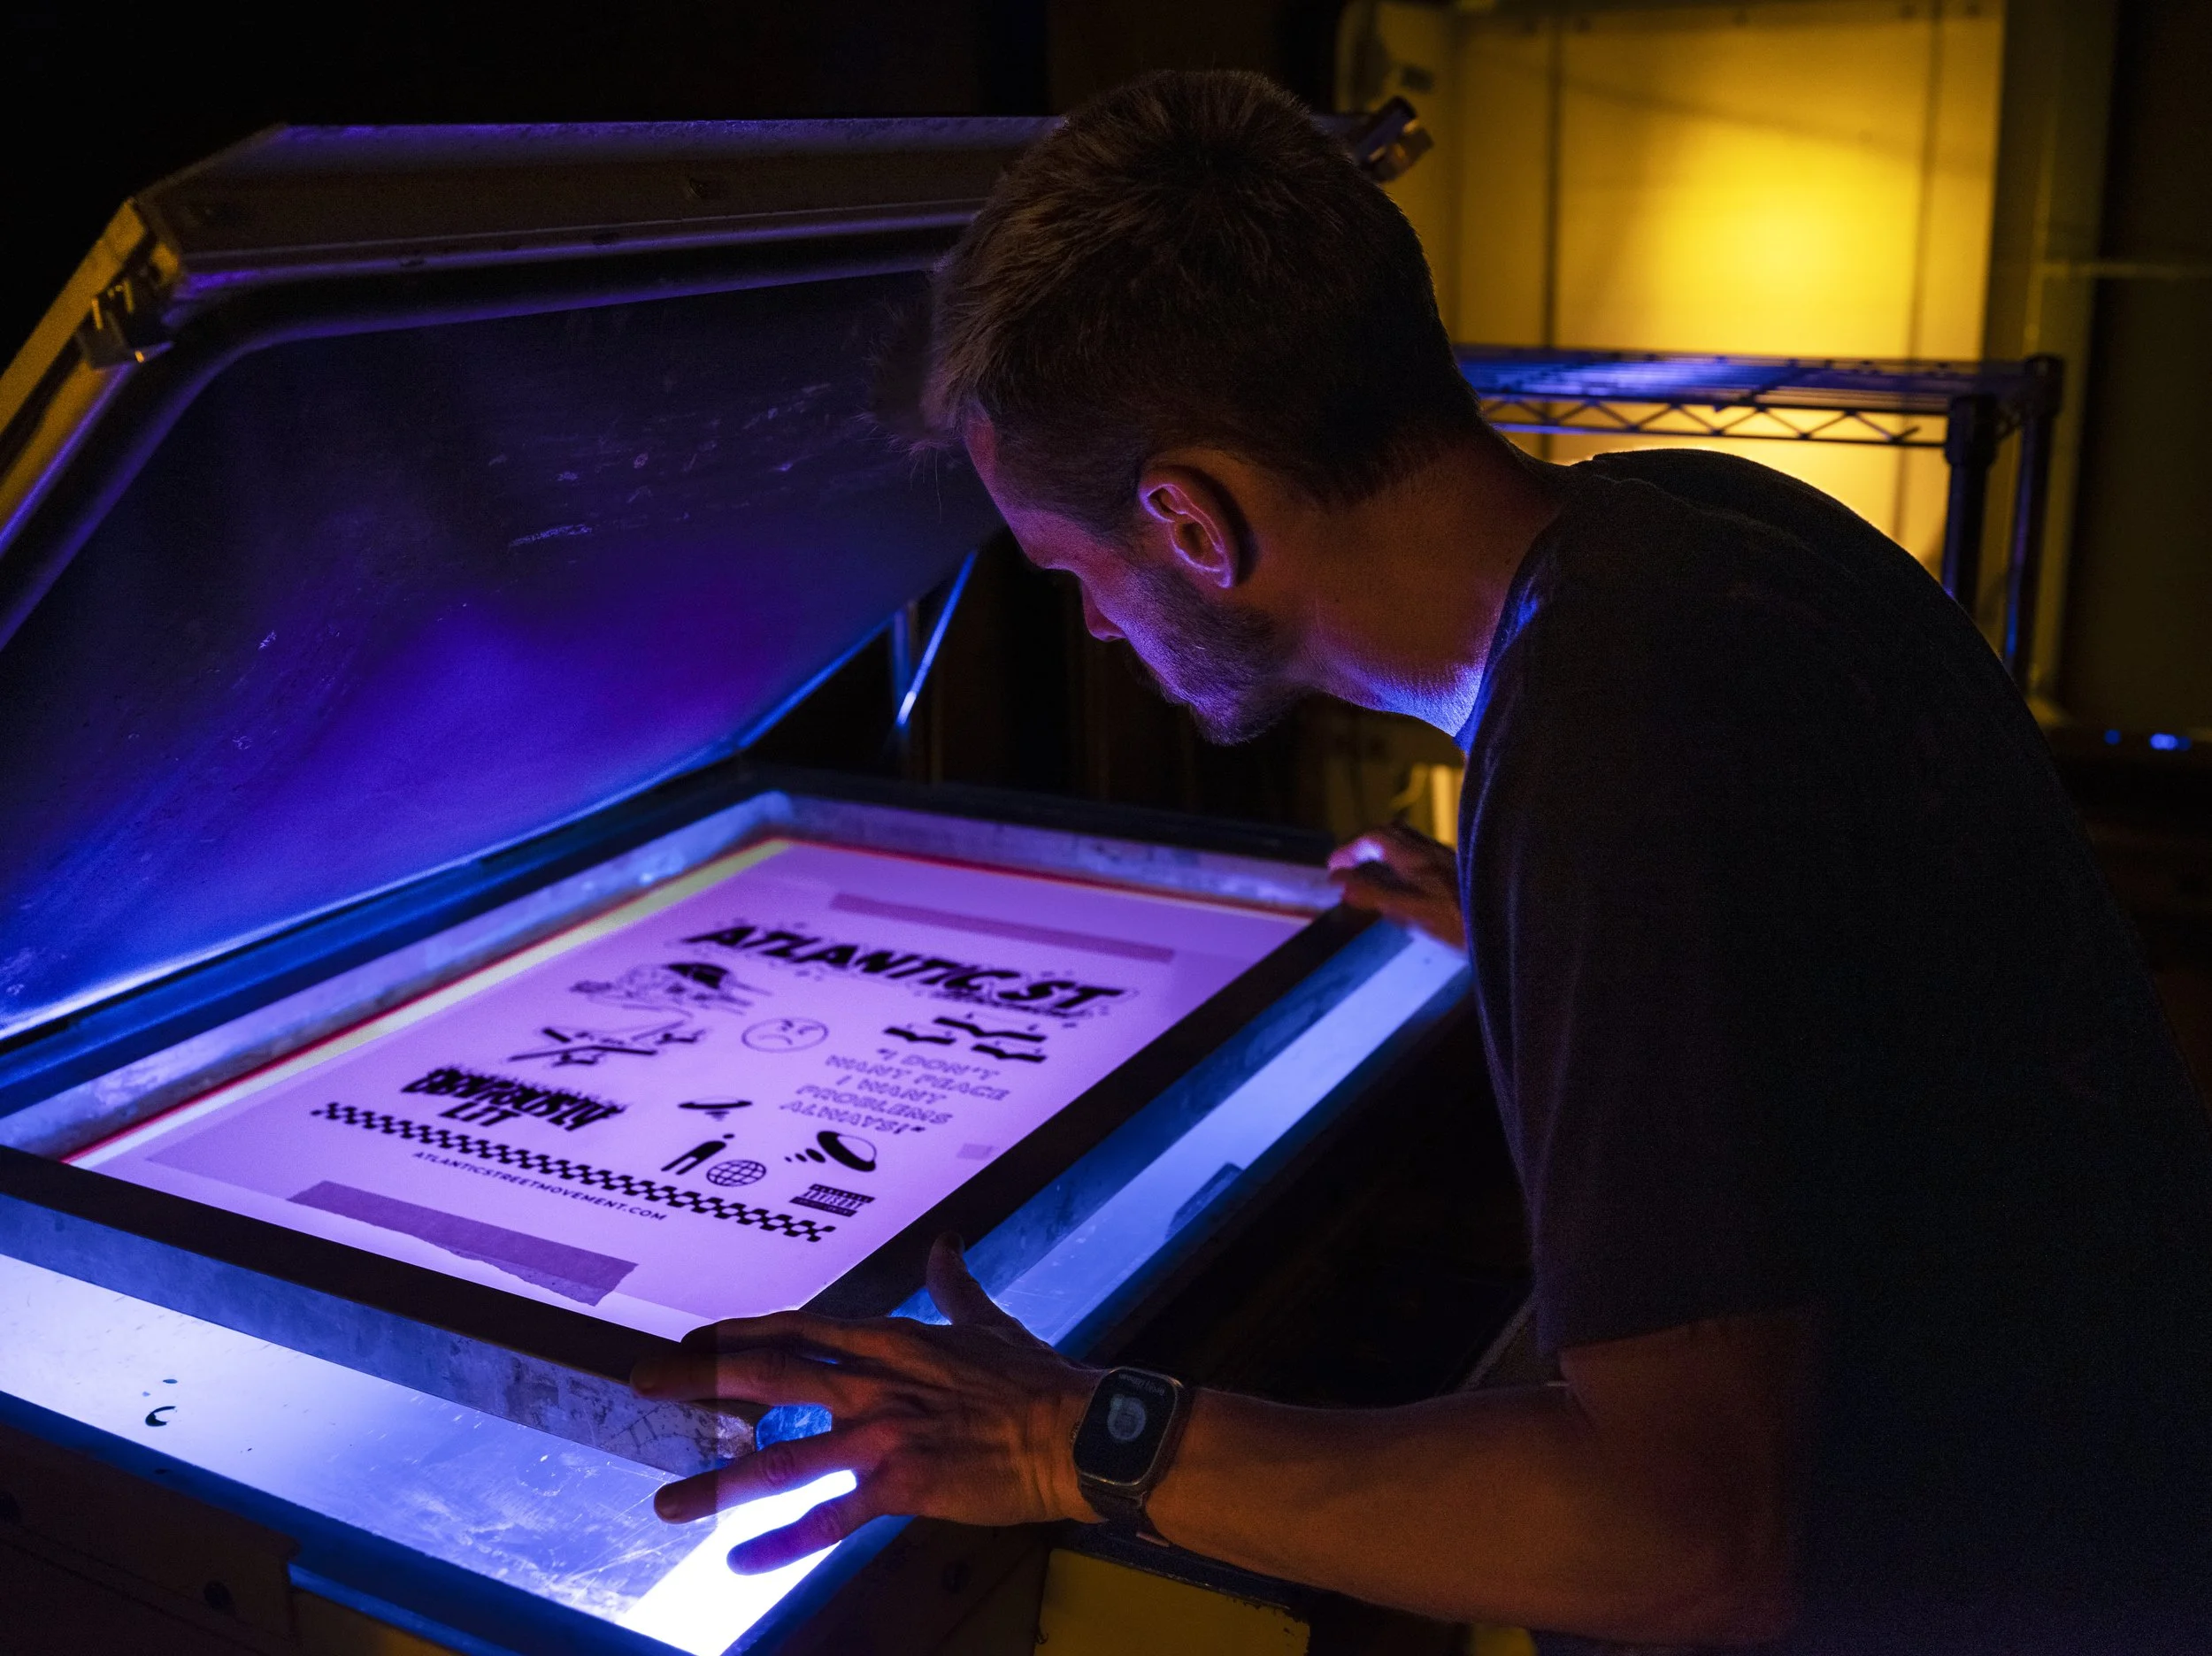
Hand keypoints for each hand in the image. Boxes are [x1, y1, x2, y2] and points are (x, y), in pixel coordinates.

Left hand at [631, 1234, 1100, 1572]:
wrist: (1077, 1432)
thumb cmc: (1034, 1378)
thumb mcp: (986, 1320)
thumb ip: (953, 1284)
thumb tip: (945, 1245)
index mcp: (889, 1340)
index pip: (796, 1329)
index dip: (737, 1335)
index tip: (690, 1341)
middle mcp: (874, 1383)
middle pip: (769, 1375)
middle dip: (698, 1380)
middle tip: (642, 1383)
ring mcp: (884, 1436)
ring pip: (784, 1457)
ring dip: (718, 1481)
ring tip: (666, 1502)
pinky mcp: (902, 1487)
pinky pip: (831, 1517)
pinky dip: (785, 1541)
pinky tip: (741, 1562)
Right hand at [1327, 822, 1462, 945]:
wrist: (1506, 928)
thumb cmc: (1457, 924)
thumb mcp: (1407, 912)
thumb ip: (1372, 894)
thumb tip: (1338, 881)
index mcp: (1416, 858)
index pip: (1375, 838)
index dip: (1350, 849)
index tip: (1333, 866)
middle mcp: (1432, 852)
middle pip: (1393, 832)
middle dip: (1366, 843)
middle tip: (1350, 863)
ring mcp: (1448, 860)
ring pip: (1411, 842)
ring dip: (1387, 850)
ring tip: (1374, 871)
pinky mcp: (1460, 872)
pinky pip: (1424, 855)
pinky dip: (1404, 861)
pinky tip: (1408, 883)